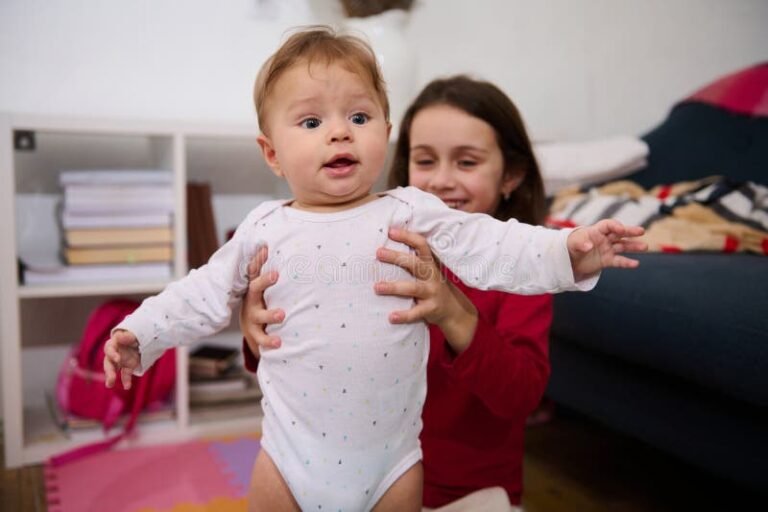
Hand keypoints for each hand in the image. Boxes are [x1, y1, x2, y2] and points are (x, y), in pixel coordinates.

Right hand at [103, 329, 140, 389]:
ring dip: (111, 377)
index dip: (112, 354)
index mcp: (115, 342)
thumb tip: (118, 336)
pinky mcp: (128, 366)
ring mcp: (121, 360)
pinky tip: (127, 386)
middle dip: (109, 370)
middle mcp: (115, 352)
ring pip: (113, 370)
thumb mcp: (134, 333)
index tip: (118, 359)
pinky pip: (125, 374)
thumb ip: (127, 336)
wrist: (145, 337)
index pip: (109, 349)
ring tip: (109, 385)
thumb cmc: (137, 334)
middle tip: (111, 378)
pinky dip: (126, 381)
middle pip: (108, 362)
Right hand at [240, 245, 283, 355]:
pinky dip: (269, 340)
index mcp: (255, 287)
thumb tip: (274, 245)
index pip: (255, 270)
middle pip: (255, 288)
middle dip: (265, 281)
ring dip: (270, 314)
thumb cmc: (263, 302)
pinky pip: (261, 338)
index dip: (259, 260)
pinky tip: (279, 342)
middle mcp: (252, 300)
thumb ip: (269, 271)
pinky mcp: (255, 334)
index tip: (266, 249)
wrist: (252, 330)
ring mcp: (253, 317)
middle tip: (276, 274)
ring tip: (282, 315)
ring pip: (259, 316)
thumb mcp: (264, 287)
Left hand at [375, 228, 477, 350]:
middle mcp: (433, 276)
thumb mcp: (428, 270)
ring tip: (376, 287)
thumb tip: (386, 245)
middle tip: (378, 252)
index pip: (421, 245)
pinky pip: (416, 313)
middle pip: (415, 264)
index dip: (407, 237)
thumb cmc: (431, 285)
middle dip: (396, 257)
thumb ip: (413, 260)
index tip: (390, 231)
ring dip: (394, 287)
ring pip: (413, 288)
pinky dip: (404, 315)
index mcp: (430, 264)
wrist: (453, 310)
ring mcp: (432, 293)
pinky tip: (390, 317)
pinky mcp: (431, 309)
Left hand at [567, 219, 647, 279]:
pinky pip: (619, 261)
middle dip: (630, 232)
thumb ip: (580, 244)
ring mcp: (607, 249)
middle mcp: (605, 238)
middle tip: (641, 231)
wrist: (570, 259)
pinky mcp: (607, 260)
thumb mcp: (572, 243)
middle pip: (620, 233)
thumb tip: (589, 246)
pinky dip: (627, 262)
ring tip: (645, 247)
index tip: (621, 229)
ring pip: (623, 246)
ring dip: (633, 246)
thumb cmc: (571, 246)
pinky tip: (636, 264)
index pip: (608, 225)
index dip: (615, 226)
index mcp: (596, 230)